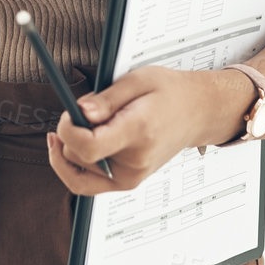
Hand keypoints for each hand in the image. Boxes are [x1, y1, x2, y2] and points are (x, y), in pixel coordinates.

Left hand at [46, 66, 228, 195]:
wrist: (196, 113)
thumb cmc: (170, 94)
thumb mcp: (137, 80)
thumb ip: (105, 99)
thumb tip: (79, 112)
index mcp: (138, 133)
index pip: (88, 147)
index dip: (67, 130)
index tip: (69, 112)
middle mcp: (135, 162)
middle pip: (78, 157)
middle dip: (71, 132)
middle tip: (87, 110)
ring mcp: (131, 178)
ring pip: (76, 170)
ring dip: (73, 147)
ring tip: (93, 124)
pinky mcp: (127, 183)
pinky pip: (86, 184)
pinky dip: (73, 167)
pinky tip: (71, 145)